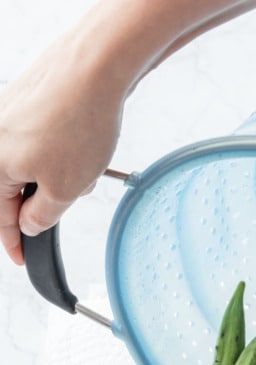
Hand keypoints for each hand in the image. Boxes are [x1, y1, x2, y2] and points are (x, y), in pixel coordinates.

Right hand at [0, 30, 124, 264]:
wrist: (96, 66)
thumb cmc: (78, 122)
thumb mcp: (64, 190)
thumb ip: (43, 216)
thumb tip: (31, 224)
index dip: (13, 242)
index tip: (22, 259)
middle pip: (17, 186)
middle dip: (48, 197)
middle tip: (72, 194)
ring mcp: (10, 114)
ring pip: (36, 162)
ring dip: (62, 173)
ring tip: (86, 163)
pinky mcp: (29, 99)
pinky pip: (44, 139)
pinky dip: (66, 150)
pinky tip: (86, 145)